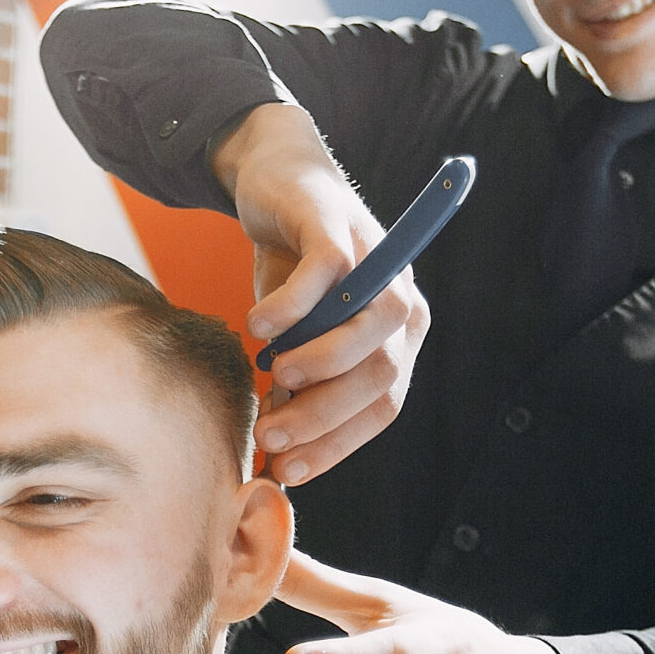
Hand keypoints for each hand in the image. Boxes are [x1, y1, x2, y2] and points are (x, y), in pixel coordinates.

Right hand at [212, 103, 430, 483]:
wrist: (279, 180)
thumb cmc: (292, 272)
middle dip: (322, 416)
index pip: (383, 406)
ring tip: (271, 375)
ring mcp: (374, 260)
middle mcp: (399, 300)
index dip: (337, 445)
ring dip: (319, 363)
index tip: (288, 472)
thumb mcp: (298, 340)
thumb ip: (298, 388)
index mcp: (398, 338)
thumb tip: (275, 462)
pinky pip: (325, 272)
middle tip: (269, 437)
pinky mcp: (337, 225)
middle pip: (380, 374)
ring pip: (368, 327)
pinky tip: (255, 325)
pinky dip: (291, 306)